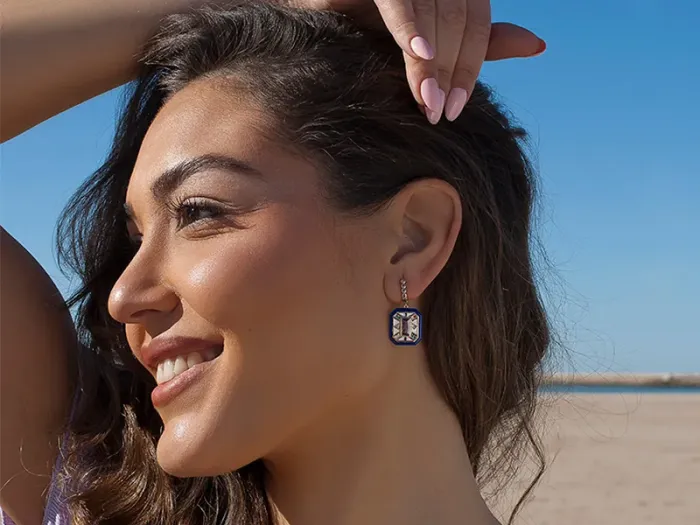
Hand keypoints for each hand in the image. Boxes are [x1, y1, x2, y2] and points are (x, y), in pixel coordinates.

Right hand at [314, 0, 545, 123]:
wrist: (307, 11)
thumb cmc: (365, 23)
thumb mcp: (426, 40)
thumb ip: (479, 43)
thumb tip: (538, 45)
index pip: (477, 26)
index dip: (469, 68)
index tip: (455, 109)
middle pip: (460, 24)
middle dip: (451, 73)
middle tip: (439, 114)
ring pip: (436, 17)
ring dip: (432, 65)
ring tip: (427, 103)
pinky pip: (400, 3)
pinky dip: (410, 29)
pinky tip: (418, 55)